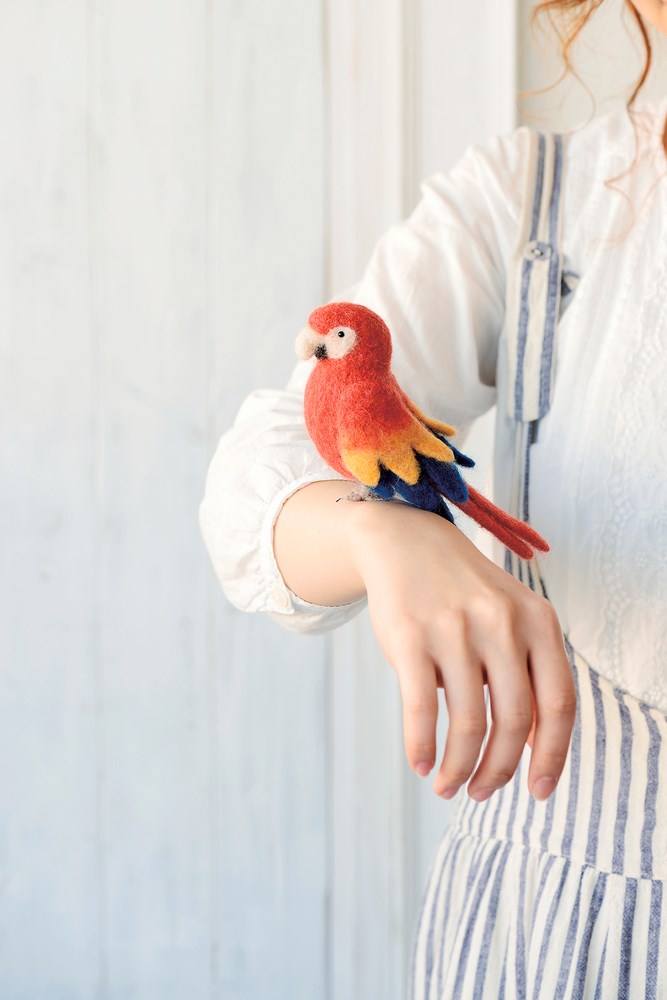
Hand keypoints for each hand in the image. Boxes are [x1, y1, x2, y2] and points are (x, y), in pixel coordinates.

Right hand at [346, 500, 575, 801]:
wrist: (406, 540)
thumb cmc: (464, 592)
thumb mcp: (512, 616)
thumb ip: (528, 671)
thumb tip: (531, 749)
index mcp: (539, 621)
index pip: (559, 704)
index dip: (552, 755)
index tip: (538, 791)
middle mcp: (502, 623)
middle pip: (515, 720)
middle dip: (498, 771)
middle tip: (481, 794)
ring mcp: (455, 628)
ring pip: (468, 722)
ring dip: (458, 767)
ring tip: (447, 784)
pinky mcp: (410, 635)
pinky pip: (422, 707)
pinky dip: (421, 746)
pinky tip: (420, 762)